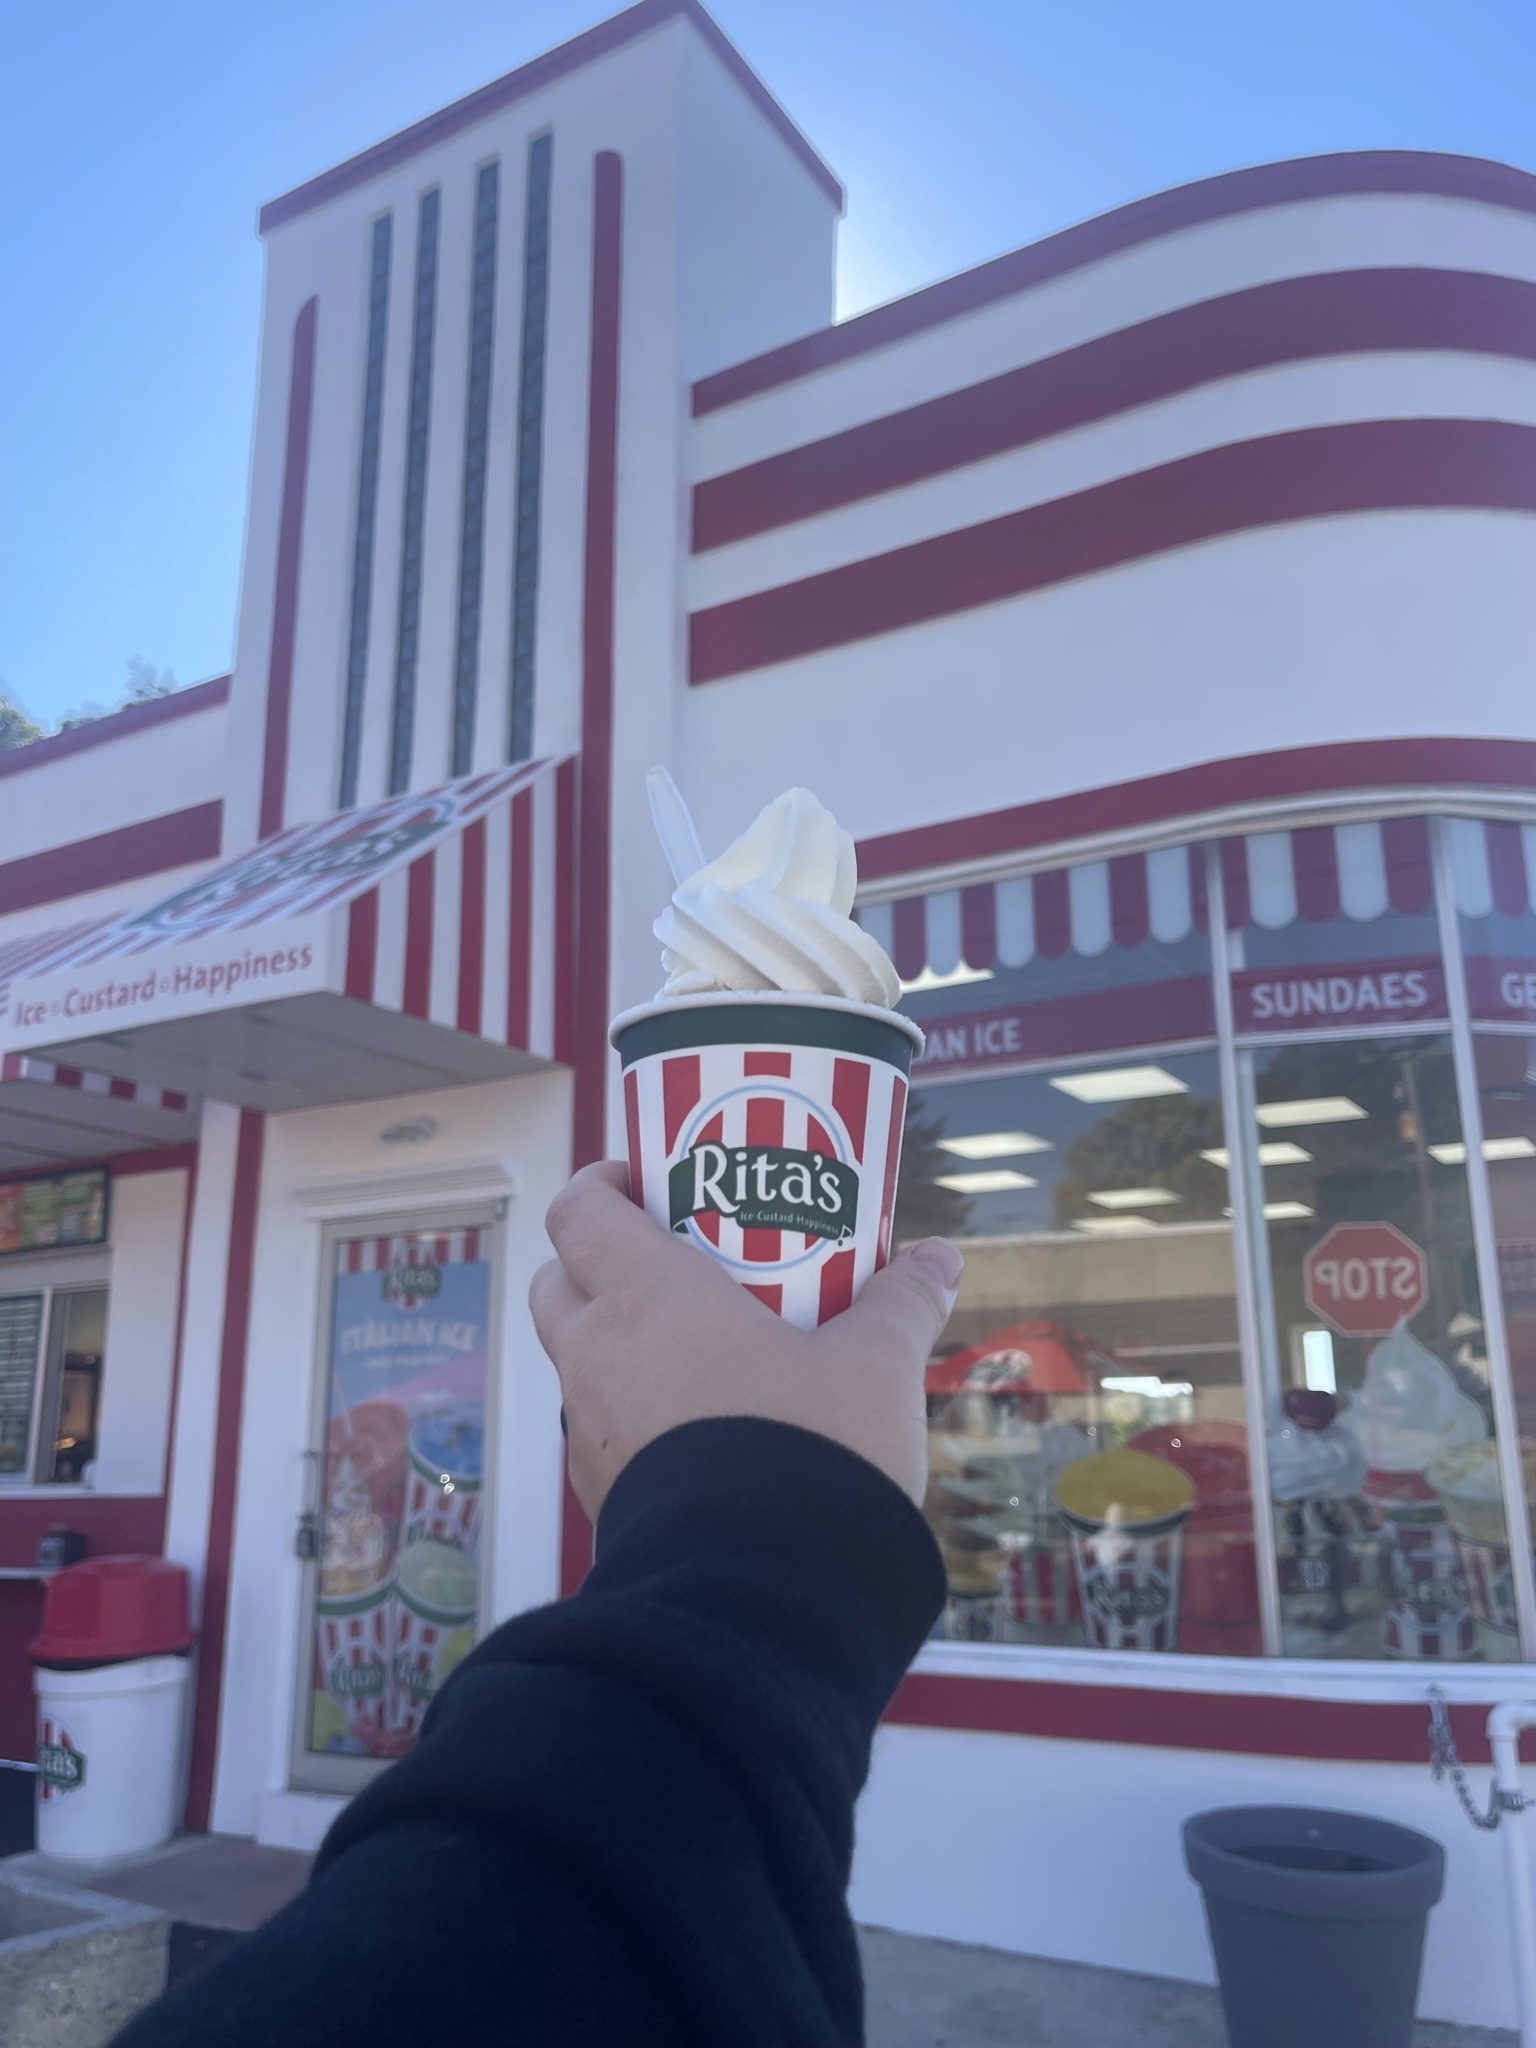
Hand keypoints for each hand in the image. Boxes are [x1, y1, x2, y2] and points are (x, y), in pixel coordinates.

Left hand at [531, 1160, 962, 1519]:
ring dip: (619, 1344)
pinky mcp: (602, 1500)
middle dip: (599, 1262)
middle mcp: (598, 1354)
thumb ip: (903, 1304)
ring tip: (701, 1352)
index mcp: (646, 1295)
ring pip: (579, 1362)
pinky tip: (703, 1432)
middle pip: (560, 1282)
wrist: (763, 1596)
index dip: (602, 1183)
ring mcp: (590, 1432)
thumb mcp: (876, 1368)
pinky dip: (635, 1417)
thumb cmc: (808, 1450)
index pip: (580, 1210)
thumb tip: (940, 1260)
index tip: (644, 1178)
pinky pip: (604, 1434)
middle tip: (674, 1262)